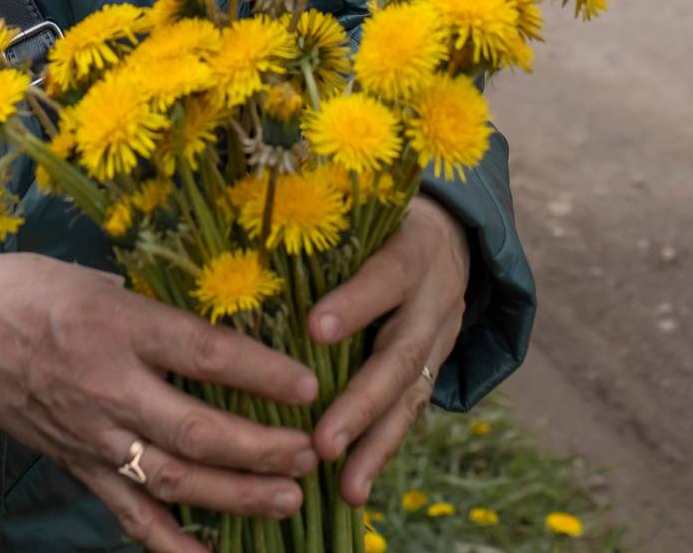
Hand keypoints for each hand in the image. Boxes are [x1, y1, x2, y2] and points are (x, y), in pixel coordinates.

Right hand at [0, 251, 322, 552]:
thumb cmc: (28, 291)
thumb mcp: (98, 277)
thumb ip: (154, 310)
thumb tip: (217, 329)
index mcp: (118, 326)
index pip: (204, 354)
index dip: (261, 373)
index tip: (309, 385)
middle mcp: (108, 387)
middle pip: (197, 430)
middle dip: (261, 448)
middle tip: (310, 452)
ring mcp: (92, 435)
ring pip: (173, 479)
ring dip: (235, 495)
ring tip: (286, 498)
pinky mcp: (77, 465)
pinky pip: (129, 513)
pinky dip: (171, 543)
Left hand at [305, 195, 471, 505]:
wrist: (452, 233)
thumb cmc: (382, 215)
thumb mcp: (364, 206)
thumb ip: (321, 226)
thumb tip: (240, 241)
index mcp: (413, 248)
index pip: (386, 275)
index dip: (354, 303)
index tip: (314, 328)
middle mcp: (434, 298)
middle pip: (401, 355)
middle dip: (361, 403)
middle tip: (324, 441)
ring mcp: (439, 339)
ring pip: (410, 396)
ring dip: (374, 444)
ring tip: (345, 486)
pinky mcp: (434, 367)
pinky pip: (410, 413)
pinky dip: (381, 451)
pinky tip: (353, 487)